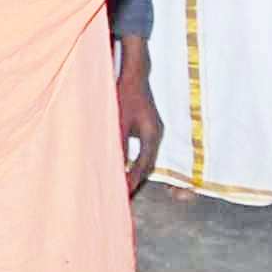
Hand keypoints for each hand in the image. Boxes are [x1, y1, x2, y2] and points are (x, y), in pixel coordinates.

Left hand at [116, 38, 162, 193]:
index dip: (134, 180)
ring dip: (136, 173)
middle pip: (148, 165)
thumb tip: (115, 166)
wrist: (134, 74)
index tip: (123, 193)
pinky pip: (143, 151)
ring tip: (124, 187)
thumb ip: (118, 143)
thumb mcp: (118, 121)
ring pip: (146, 159)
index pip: (144, 165)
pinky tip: (124, 169)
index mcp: (152, 134)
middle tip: (124, 196)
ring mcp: (154, 131)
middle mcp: (156, 134)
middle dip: (136, 180)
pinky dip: (135, 162)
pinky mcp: (148, 128)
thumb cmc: (125, 95)